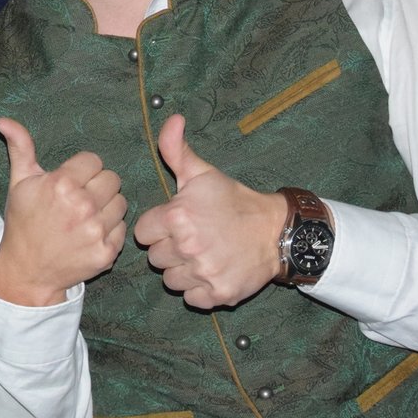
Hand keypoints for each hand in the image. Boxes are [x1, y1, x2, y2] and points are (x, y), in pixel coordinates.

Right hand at [0, 119, 126, 307]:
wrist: (27, 270)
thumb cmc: (23, 222)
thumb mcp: (20, 182)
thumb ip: (20, 147)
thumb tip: (3, 120)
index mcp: (62, 184)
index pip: (94, 161)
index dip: (82, 170)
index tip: (71, 182)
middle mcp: (82, 206)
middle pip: (112, 179)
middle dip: (97, 186)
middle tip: (80, 199)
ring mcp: (96, 231)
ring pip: (121, 203)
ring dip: (107, 208)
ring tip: (86, 217)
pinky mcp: (106, 252)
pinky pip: (122, 228)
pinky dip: (110, 231)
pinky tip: (91, 234)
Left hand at [132, 115, 288, 308]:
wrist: (275, 231)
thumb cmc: (233, 200)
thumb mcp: (202, 172)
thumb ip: (175, 148)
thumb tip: (170, 118)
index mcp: (175, 217)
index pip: (143, 233)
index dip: (157, 228)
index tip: (176, 223)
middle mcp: (186, 247)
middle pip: (156, 258)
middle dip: (169, 249)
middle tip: (192, 239)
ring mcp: (203, 273)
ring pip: (170, 281)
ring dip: (182, 271)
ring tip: (202, 255)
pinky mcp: (218, 294)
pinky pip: (191, 299)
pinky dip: (199, 290)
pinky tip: (212, 272)